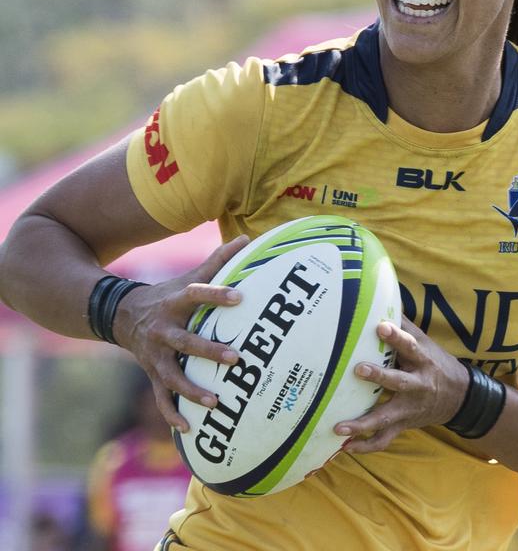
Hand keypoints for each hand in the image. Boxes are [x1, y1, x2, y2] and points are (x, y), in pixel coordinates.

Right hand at [112, 235, 250, 430]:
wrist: (120, 315)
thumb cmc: (167, 295)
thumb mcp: (187, 277)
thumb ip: (217, 261)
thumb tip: (246, 239)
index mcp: (175, 303)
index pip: (197, 295)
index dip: (217, 295)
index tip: (240, 297)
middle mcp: (164, 330)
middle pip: (186, 341)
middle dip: (210, 351)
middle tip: (237, 358)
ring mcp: (155, 355)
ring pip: (172, 375)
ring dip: (192, 390)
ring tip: (216, 402)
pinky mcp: (151, 373)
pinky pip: (160, 397)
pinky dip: (172, 414)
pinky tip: (189, 429)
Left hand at [334, 317, 468, 453]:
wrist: (460, 397)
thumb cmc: (434, 362)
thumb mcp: (425, 342)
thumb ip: (404, 325)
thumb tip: (382, 299)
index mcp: (422, 360)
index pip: (410, 346)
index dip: (396, 337)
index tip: (381, 327)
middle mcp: (417, 385)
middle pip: (398, 381)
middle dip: (379, 376)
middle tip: (358, 369)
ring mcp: (409, 408)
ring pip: (386, 417)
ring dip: (363, 423)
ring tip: (339, 427)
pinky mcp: (404, 424)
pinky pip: (384, 439)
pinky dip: (365, 445)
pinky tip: (344, 448)